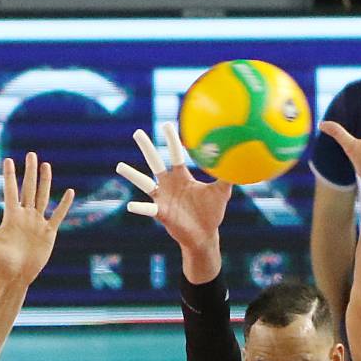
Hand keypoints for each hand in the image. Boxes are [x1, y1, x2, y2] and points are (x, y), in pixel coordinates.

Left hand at [0, 152, 75, 287]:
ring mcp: (37, 224)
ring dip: (45, 182)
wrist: (14, 277)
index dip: (10, 175)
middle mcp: (25, 217)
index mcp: (10, 217)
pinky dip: (64, 205)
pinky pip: (58, 215)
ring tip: (46, 165)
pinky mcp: (48, 233)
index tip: (8, 160)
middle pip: (28, 189)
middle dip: (30, 172)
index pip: (11, 191)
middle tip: (31, 154)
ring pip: (43, 197)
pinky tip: (69, 192)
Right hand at [118, 124, 232, 283]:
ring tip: (119, 165)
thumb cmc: (212, 213)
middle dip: (147, 147)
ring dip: (132, 175)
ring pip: (144, 183)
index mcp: (181, 177)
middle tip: (137, 132)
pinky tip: (130, 206)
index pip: (175, 154)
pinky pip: (147, 209)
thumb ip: (227, 176)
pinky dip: (139, 208)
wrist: (204, 236)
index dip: (172, 140)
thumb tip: (241, 159)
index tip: (166, 124)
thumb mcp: (222, 193)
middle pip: (155, 162)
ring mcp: (162, 198)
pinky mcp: (160, 213)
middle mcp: (168, 185)